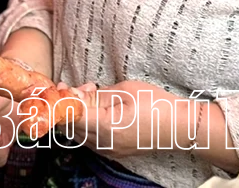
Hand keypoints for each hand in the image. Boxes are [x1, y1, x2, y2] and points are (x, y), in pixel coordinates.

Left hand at [69, 80, 184, 158]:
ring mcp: (110, 151)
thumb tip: (72, 95)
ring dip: (76, 114)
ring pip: (78, 134)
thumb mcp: (123, 91)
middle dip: (66, 106)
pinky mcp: (115, 152)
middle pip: (70, 127)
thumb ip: (94, 95)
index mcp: (105, 127)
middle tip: (72, 86)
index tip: (56, 88)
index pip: (69, 117)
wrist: (181, 127)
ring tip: (89, 93)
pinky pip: (90, 139)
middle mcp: (104, 145)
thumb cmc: (155, 104)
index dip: (59, 102)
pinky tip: (97, 108)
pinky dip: (86, 123)